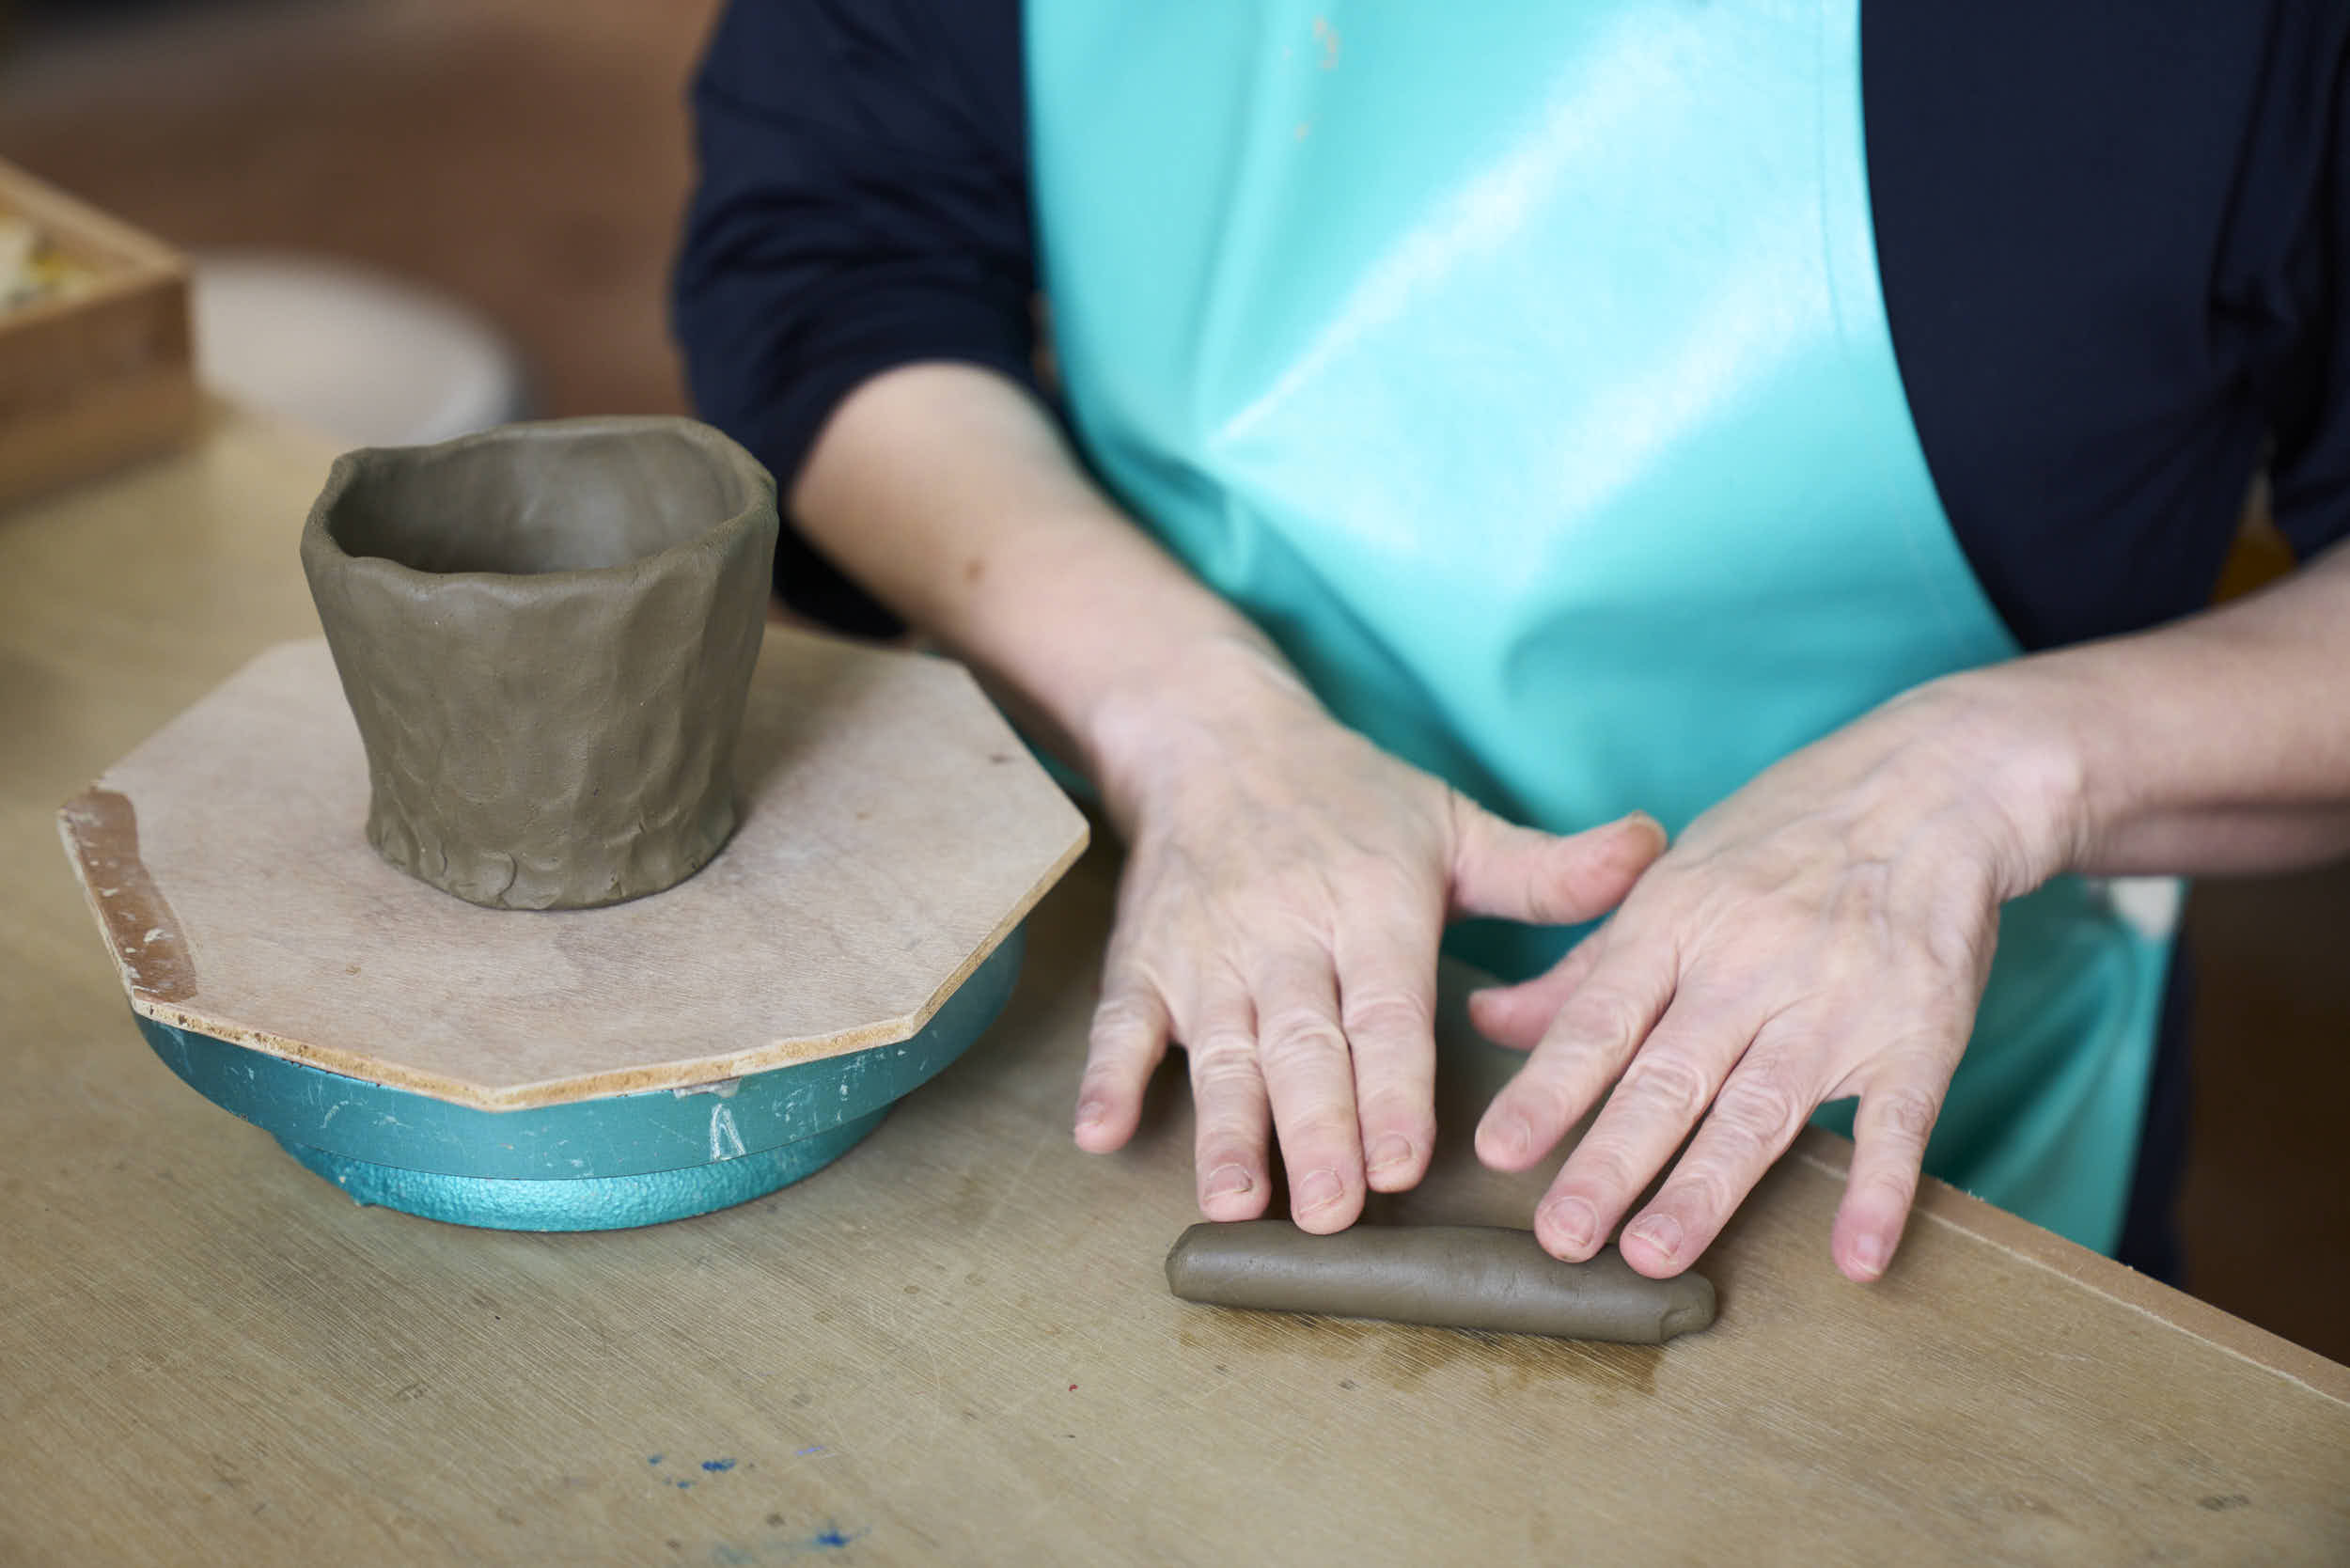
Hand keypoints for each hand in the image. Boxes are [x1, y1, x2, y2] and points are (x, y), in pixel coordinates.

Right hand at [1070, 638, 1666, 1232]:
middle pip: (1304, 1045)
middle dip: (1318, 1130)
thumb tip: (1651, 851)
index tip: (1406, 1160)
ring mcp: (1207, 952)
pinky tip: (1100, 1136)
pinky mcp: (1143, 960)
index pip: (1386, 1010)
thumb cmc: (1350, 797)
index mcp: (1371, 905)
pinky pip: (1120, 1024)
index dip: (1395, 1087)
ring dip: (1225, 1127)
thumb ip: (1547, 870)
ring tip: (1237, 1200)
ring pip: (1221, 1050)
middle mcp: (1287, 933)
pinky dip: (1107, 1078)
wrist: (1213, 735)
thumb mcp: (1452, 823)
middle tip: (1333, 1211)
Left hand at [1471, 682, 2075, 1282]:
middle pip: (1670, 1075)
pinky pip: (1900, 1119)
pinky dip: (1879, 1189)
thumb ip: (1584, 967)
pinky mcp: (1922, 1030)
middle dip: (1612, 1159)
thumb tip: (1487, 1022)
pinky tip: (1856, 1257)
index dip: (1549, 1086)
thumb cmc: (1784, 835)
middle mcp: (1748, 965)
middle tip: (1562, 1235)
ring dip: (1708, 1186)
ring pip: (1762, 1107)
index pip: (1600, 1018)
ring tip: (1654, 1255)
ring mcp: (1837, 1001)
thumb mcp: (1672, 879)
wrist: (1934, 783)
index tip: (1499, 1149)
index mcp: (1677, 923)